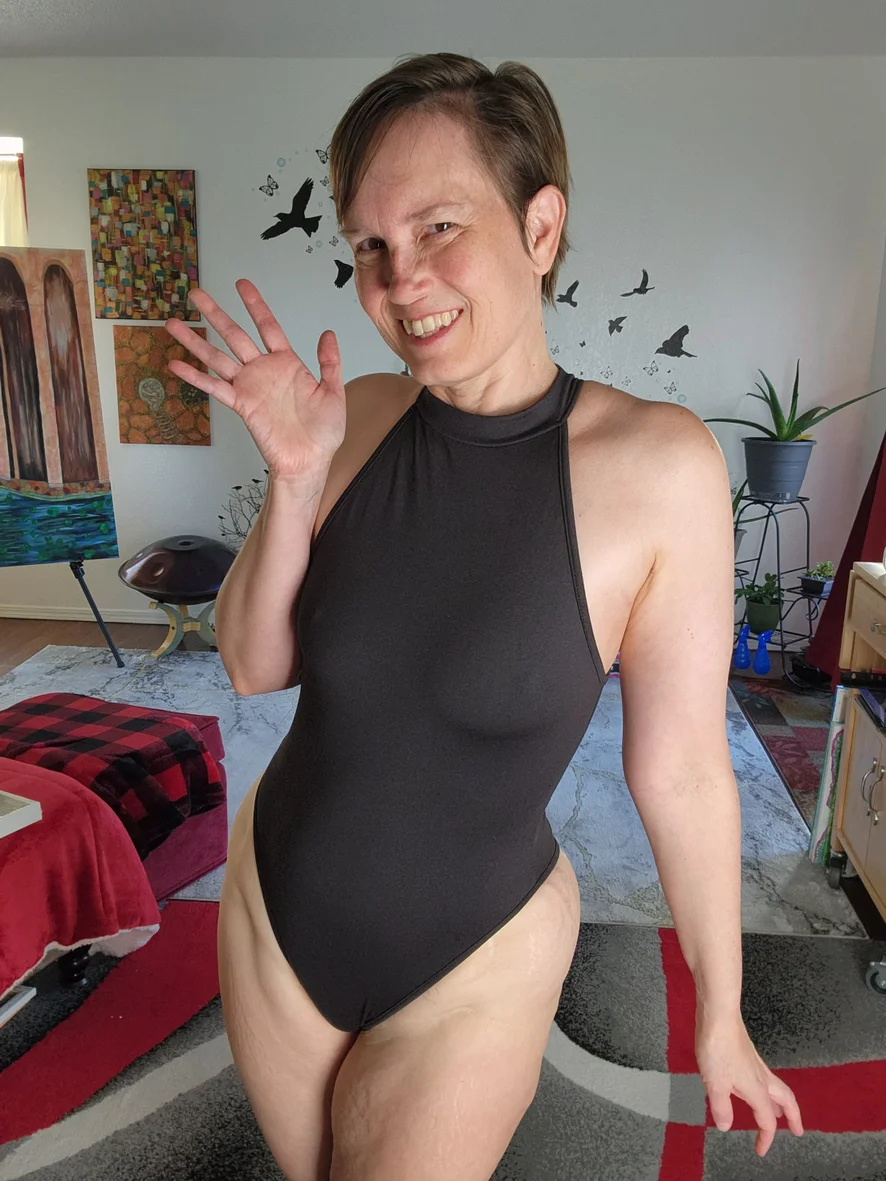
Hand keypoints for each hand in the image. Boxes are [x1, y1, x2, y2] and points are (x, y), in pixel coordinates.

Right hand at [164, 279, 346, 482]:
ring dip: (195, 341)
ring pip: (217, 357)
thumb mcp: (333, 392)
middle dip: (215, 313)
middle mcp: (264, 371)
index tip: (241, 284)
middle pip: (235, 335)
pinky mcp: (241, 405)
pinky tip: (176, 364)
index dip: (255, 305)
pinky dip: (195, 377)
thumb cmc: (324, 433)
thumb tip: (328, 333)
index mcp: (287, 364)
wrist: (310, 461)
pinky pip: (214, 387)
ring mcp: (249, 387)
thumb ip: (329, 362)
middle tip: (196, 294)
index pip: (268, 326)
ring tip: (174, 323)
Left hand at [695, 1014, 803, 1156]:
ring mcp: (755, 1063)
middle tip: (797, 1131)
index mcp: (756, 1089)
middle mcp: (761, 1077)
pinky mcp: (746, 1053)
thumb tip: (726, 1126)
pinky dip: (767, 1089)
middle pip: (786, 1100)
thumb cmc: (717, 1048)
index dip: (765, 1138)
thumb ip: (721, 1107)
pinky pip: (764, 1077)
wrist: (718, 1015)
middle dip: (793, 1117)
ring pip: (776, 1087)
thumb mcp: (715, 1083)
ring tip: (778, 1113)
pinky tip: (753, 1087)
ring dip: (780, 1103)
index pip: (767, 1120)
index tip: (760, 1151)